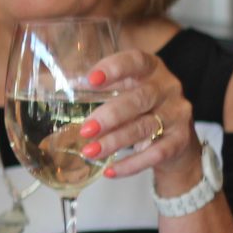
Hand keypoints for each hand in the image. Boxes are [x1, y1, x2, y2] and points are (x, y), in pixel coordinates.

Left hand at [81, 49, 201, 194]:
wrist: (177, 142)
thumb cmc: (140, 110)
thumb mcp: (124, 92)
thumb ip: (97, 89)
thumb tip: (50, 87)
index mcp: (150, 69)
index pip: (136, 61)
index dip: (114, 68)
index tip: (90, 80)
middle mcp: (167, 88)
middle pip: (140, 99)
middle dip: (110, 115)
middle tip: (85, 130)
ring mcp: (177, 114)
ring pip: (145, 127)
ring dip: (115, 142)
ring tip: (90, 152)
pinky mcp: (181, 140)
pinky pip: (155, 154)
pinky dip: (132, 164)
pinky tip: (111, 170)